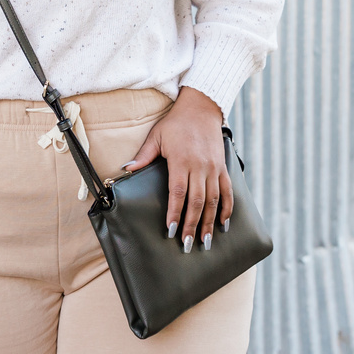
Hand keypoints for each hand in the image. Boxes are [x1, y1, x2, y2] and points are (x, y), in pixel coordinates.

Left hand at [122, 86, 230, 251]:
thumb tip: (125, 170)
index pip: (178, 192)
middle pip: (197, 201)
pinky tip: (224, 224)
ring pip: (214, 200)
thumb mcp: (156, 136)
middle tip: (188, 245)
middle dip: (192, 225)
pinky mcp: (223, 167)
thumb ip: (143, 156)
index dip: (175, 213)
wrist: (201, 108)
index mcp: (182, 161)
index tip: (170, 231)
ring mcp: (214, 168)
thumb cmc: (175, 123)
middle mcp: (200, 166)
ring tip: (206, 242)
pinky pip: (228, 191)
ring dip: (210, 223)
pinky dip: (227, 209)